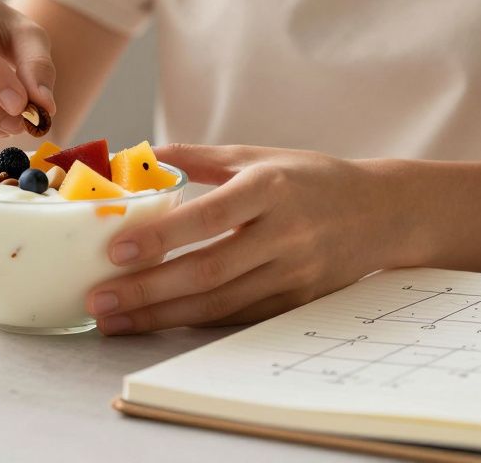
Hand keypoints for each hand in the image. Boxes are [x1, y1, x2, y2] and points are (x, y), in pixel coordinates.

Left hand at [87, 144, 413, 333]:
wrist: (382, 212)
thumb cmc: (309, 178)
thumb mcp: (256, 156)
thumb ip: (196, 158)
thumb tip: (136, 156)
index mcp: (270, 189)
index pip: (209, 217)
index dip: (162, 237)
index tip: (115, 250)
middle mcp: (284, 234)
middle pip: (208, 270)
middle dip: (147, 291)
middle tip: (98, 301)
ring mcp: (294, 274)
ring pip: (219, 303)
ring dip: (161, 316)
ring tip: (113, 321)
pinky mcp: (297, 302)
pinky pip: (238, 318)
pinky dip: (194, 322)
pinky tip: (155, 324)